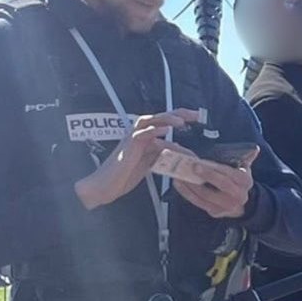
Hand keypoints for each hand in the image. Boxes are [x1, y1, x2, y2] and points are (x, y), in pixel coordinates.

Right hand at [74, 109, 200, 209]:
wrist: (105, 186)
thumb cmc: (124, 175)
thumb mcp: (149, 163)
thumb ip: (161, 153)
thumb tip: (178, 148)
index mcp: (145, 136)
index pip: (165, 122)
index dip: (180, 117)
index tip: (196, 118)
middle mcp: (139, 134)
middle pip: (160, 117)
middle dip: (179, 114)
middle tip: (196, 115)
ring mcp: (133, 138)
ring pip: (150, 121)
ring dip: (167, 119)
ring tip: (181, 122)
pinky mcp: (128, 146)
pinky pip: (142, 135)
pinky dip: (154, 131)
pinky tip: (165, 131)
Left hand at [174, 158, 254, 219]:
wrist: (243, 205)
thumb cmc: (239, 182)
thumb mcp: (245, 169)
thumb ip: (246, 158)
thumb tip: (254, 150)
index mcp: (245, 181)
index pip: (230, 173)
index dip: (215, 169)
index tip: (202, 163)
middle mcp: (238, 195)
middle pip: (221, 185)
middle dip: (205, 175)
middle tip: (191, 167)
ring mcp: (226, 206)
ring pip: (206, 195)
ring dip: (190, 185)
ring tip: (179, 174)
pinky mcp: (214, 212)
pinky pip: (198, 202)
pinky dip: (187, 193)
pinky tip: (179, 184)